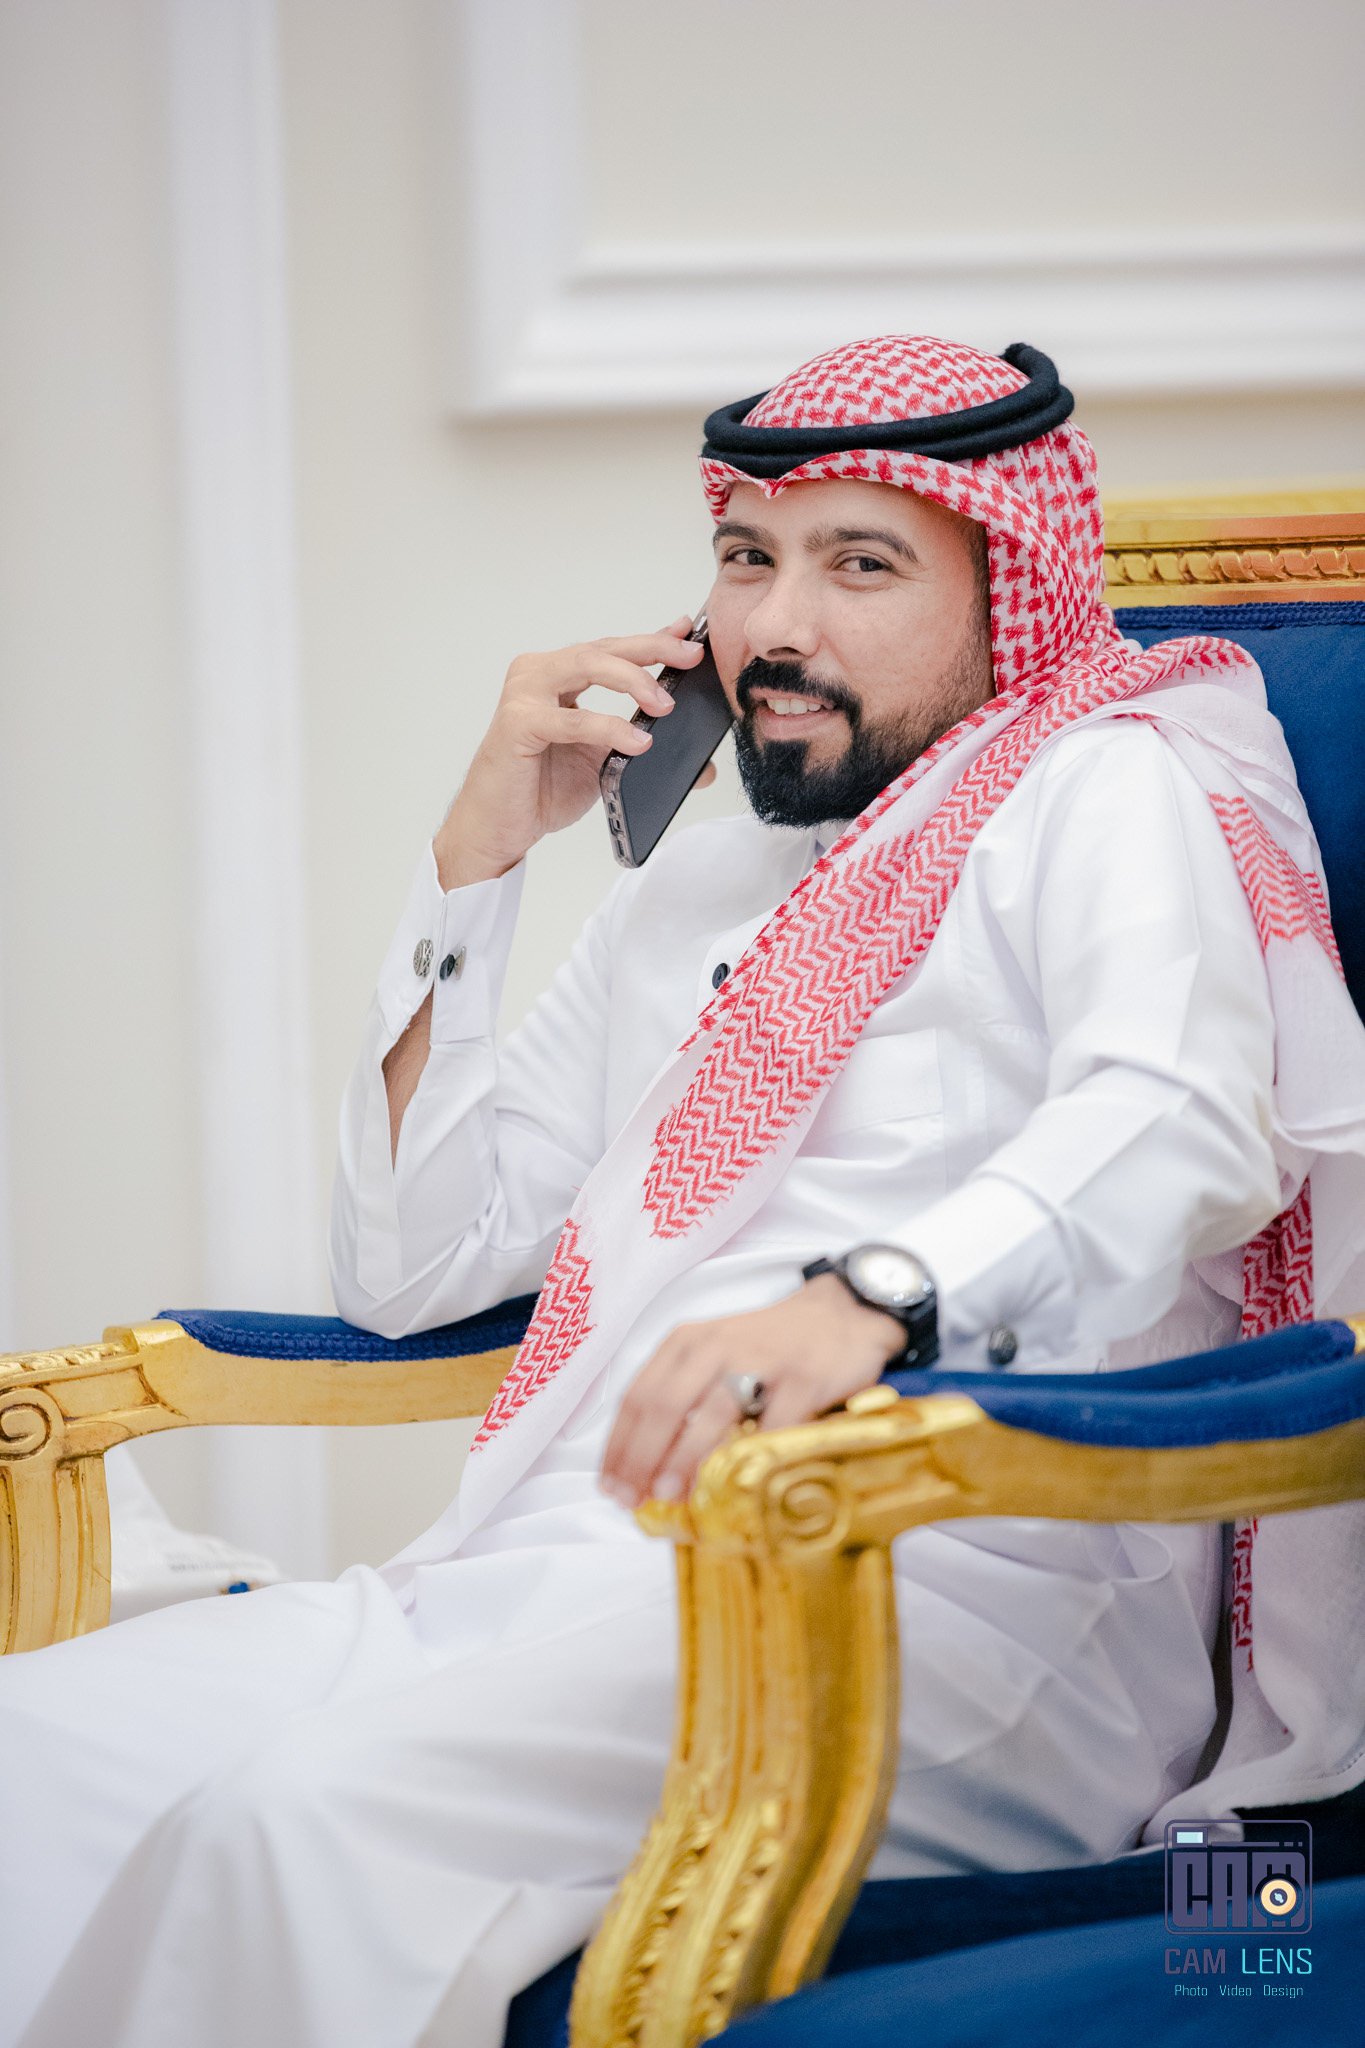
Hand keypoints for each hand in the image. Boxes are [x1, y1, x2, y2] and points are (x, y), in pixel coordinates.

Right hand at [433, 617, 702, 888]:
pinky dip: (608, 728)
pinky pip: (572, 720)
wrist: (498, 828)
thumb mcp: (604, 764)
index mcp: (557, 677)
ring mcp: (524, 695)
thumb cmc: (540, 790)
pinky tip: (638, 742)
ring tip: (665, 704)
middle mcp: (538, 674)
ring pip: (586, 666)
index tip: (689, 633)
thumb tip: (702, 767)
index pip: (611, 649)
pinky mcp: (517, 724)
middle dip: (652, 649)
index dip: (651, 639)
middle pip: (602, 649)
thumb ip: (641, 749)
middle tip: (690, 655)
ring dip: (632, 680)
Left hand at [599, 1274, 904, 1509]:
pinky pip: (774, 1424)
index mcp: (686, 1342)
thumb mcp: (714, 1357)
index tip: (610, 1485)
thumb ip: (683, 1398)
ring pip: (712, 1411)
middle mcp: (716, 1344)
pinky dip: (753, 1456)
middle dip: (641, 1455)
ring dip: (684, 1456)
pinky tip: (739, 1484)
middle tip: (631, 1497)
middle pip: (665, 1403)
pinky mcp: (804, 1376)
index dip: (618, 1445)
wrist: (841, 1313)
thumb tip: (645, 1469)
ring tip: (668, 1492)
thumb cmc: (767, 1347)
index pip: (638, 1396)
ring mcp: (761, 1358)